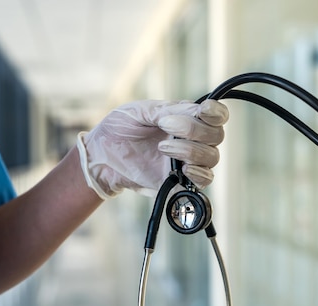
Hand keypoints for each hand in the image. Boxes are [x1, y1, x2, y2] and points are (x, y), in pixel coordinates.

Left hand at [76, 99, 228, 198]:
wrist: (101, 156)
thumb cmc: (120, 128)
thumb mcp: (140, 111)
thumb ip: (168, 110)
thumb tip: (194, 112)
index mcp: (187, 118)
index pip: (217, 115)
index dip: (216, 113)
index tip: (203, 111)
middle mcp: (194, 139)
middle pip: (216, 136)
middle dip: (194, 130)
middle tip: (165, 127)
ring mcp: (189, 161)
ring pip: (212, 157)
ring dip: (191, 150)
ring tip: (162, 148)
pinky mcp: (181, 182)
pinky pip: (204, 181)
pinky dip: (198, 173)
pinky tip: (183, 169)